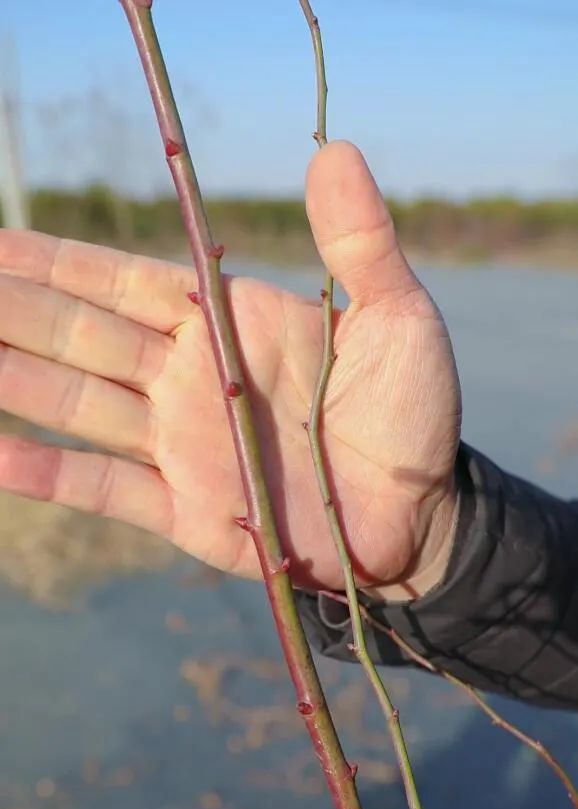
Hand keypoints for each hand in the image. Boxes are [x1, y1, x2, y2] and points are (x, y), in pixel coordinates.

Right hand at [0, 142, 460, 593]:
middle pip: (78, 332)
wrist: (419, 516)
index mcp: (226, 323)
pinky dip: (45, 471)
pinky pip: (102, 486)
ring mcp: (178, 444)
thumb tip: (333, 150)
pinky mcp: (182, 509)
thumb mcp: (400, 317)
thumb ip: (360, 243)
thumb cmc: (411, 413)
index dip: (54, 261)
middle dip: (13, 308)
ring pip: (74, 401)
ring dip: (12, 376)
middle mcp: (185, 377)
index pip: (121, 280)